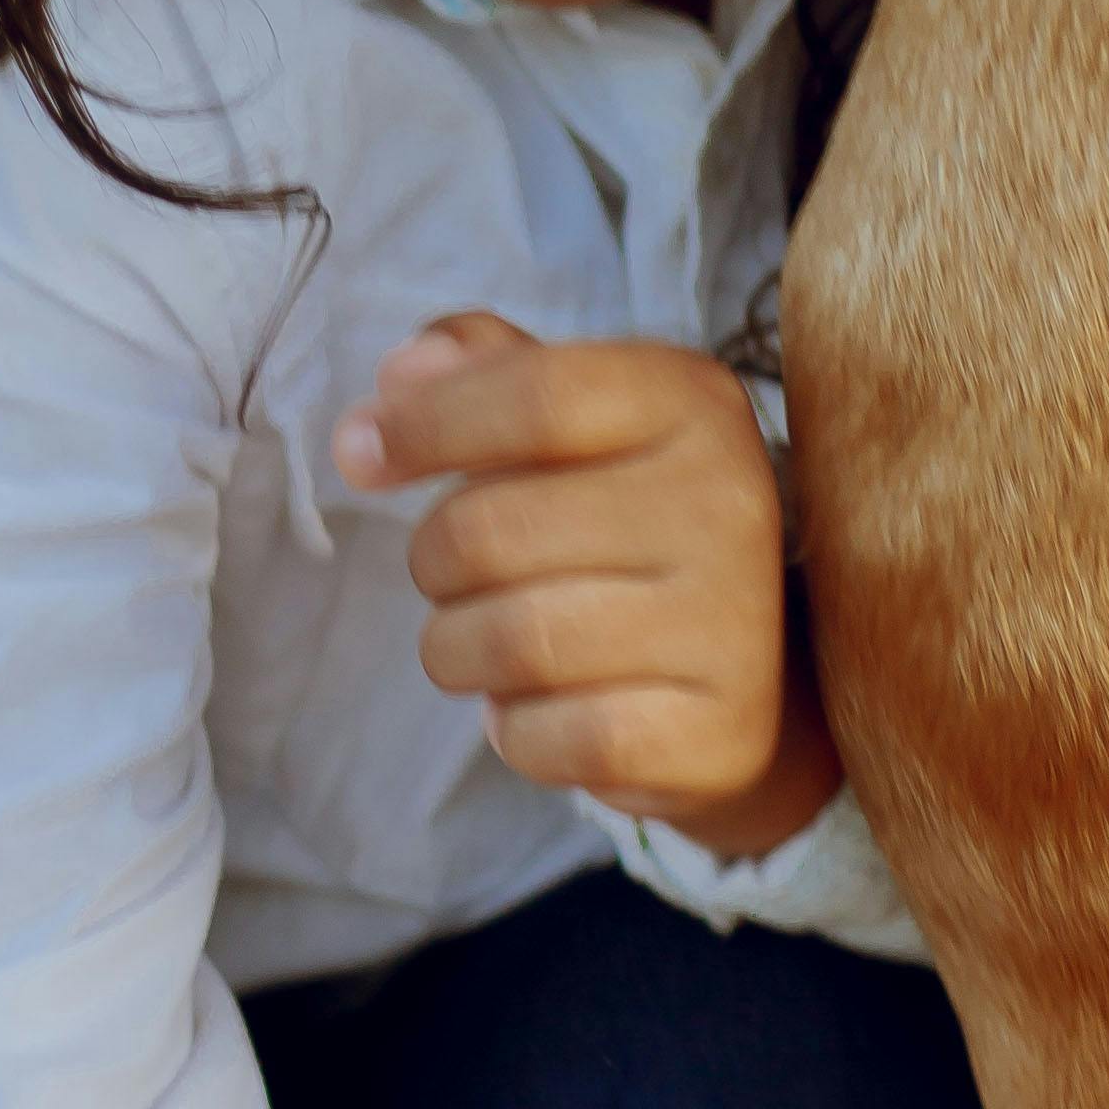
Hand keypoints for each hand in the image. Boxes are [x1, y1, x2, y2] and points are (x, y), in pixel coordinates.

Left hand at [332, 308, 839, 858]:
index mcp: (691, 401)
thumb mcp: (570, 420)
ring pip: (508, 642)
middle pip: (490, 530)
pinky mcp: (717, 734)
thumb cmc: (621, 521)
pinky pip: (548, 737)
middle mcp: (729, 502)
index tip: (361, 454)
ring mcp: (733, 624)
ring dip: (457, 651)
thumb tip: (401, 377)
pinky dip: (514, 731)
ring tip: (485, 644)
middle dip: (431, 561)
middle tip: (449, 576)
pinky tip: (543, 709)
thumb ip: (481, 371)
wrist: (747, 670)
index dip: (423, 424)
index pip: (535, 396)